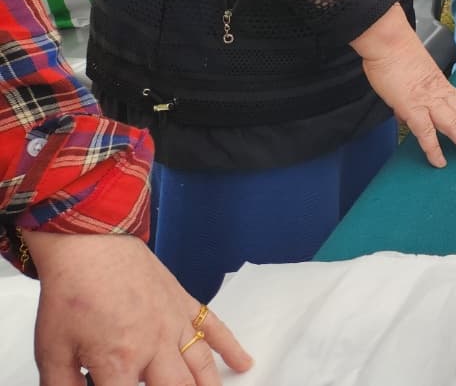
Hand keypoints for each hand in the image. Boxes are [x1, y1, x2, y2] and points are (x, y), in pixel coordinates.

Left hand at [25, 230, 252, 384]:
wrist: (90, 245)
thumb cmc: (70, 296)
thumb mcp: (52, 352)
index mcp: (119, 362)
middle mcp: (154, 347)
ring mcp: (175, 324)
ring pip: (200, 367)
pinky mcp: (184, 303)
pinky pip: (214, 328)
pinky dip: (231, 347)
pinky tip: (244, 363)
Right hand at [352, 4, 455, 166]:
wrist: (388, 41)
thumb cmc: (397, 55)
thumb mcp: (413, 77)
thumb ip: (413, 100)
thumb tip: (407, 117)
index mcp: (442, 86)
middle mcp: (440, 94)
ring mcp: (427, 101)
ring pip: (455, 125)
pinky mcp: (411, 106)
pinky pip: (425, 131)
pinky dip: (433, 148)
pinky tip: (440, 162)